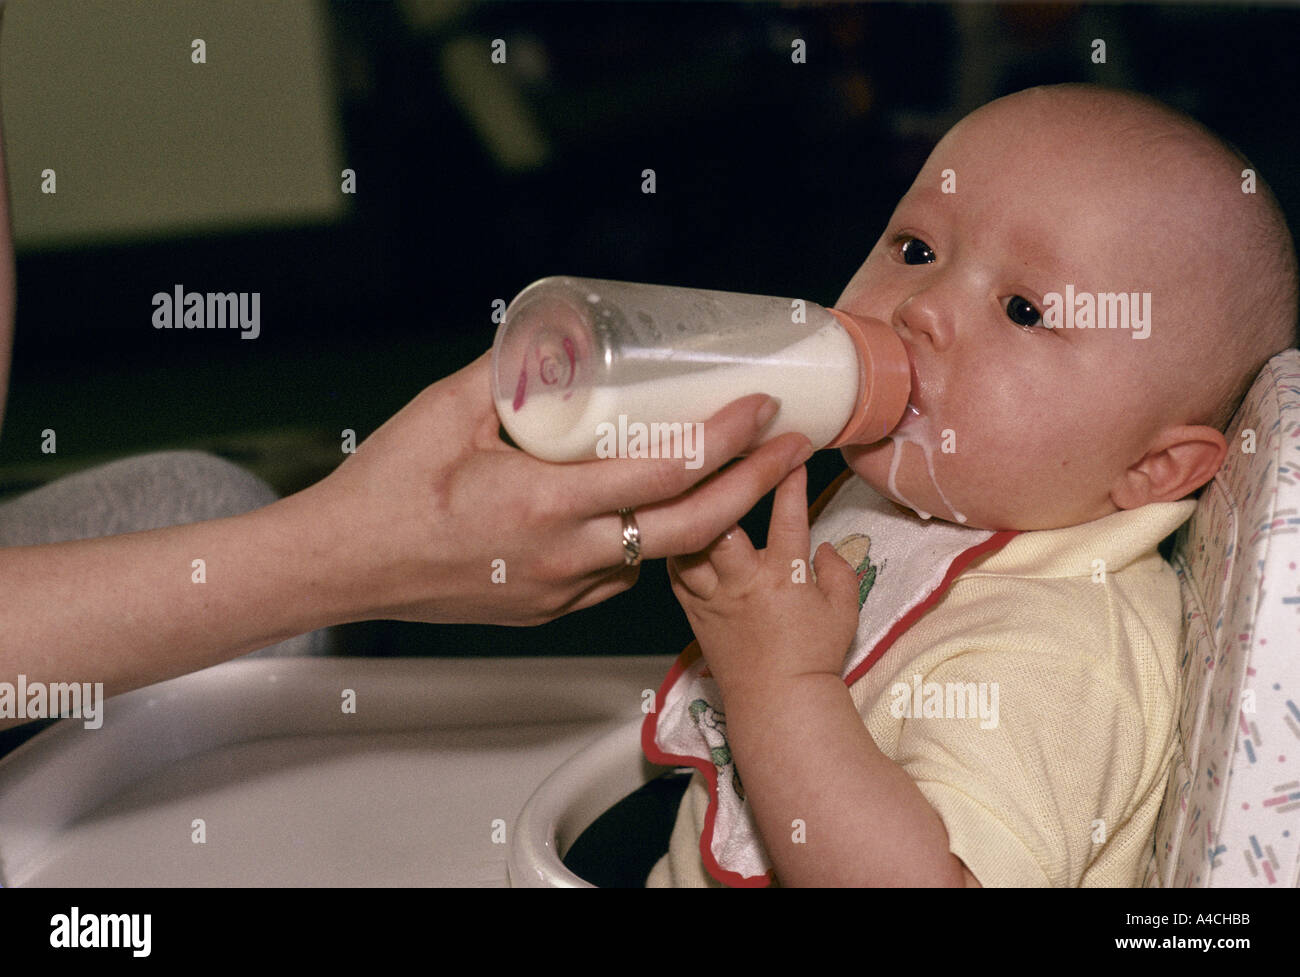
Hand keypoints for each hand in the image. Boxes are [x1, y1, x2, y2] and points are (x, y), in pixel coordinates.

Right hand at [301, 349, 818, 626]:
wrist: (343, 565)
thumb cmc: (385, 489)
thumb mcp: (446, 411)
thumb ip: (510, 373)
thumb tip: (556, 343)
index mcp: (546, 503)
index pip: (663, 474)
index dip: (725, 441)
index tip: (763, 410)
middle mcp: (566, 556)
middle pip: (691, 528)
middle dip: (753, 486)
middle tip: (793, 448)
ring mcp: (560, 591)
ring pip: (657, 556)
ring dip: (702, 519)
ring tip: (733, 474)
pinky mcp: (549, 609)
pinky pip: (617, 573)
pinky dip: (644, 543)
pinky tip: (645, 512)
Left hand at [667, 464, 861, 696]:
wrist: (778, 704)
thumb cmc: (814, 657)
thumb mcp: (844, 610)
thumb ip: (838, 571)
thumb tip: (823, 547)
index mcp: (782, 577)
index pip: (788, 515)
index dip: (789, 478)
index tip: (791, 448)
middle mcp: (742, 581)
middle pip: (720, 523)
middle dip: (722, 485)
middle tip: (720, 454)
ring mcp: (712, 596)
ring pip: (686, 546)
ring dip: (689, 515)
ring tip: (693, 489)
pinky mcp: (694, 612)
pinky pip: (675, 573)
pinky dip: (677, 550)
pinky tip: (680, 533)